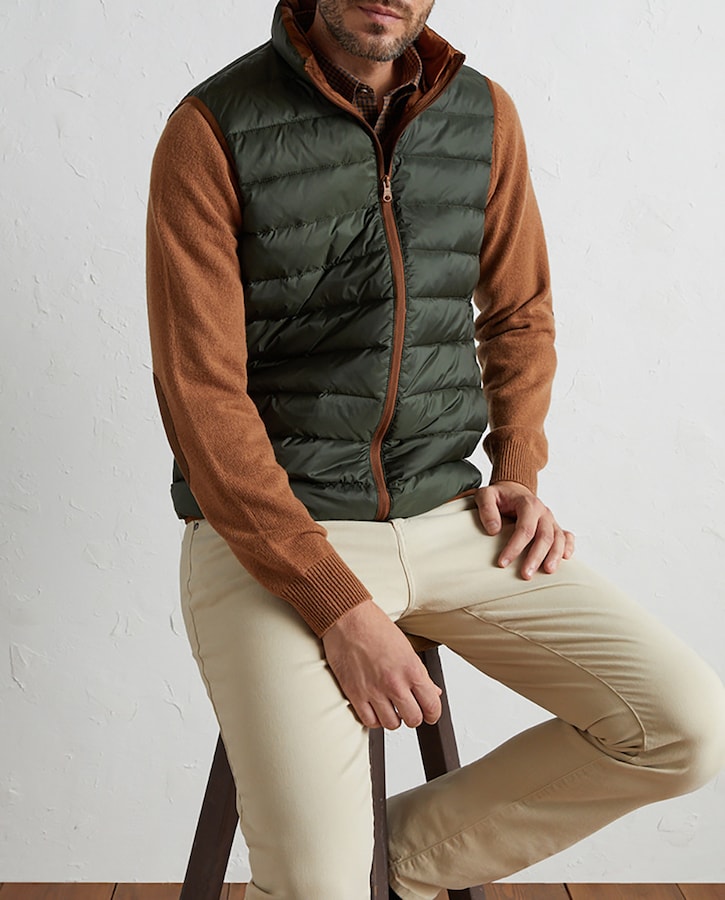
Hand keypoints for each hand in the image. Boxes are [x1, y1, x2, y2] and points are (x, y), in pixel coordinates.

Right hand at [322, 600, 441, 729]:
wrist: (347, 618)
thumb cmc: (375, 627)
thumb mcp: (406, 647)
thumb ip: (421, 673)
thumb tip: (433, 692)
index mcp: (411, 669)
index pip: (431, 705)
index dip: (433, 714)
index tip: (429, 714)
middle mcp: (394, 683)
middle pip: (413, 719)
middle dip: (414, 716)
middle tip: (409, 709)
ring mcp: (374, 690)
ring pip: (392, 724)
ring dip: (393, 718)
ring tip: (390, 708)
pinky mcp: (354, 694)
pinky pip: (369, 721)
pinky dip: (374, 719)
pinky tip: (375, 709)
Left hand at [475, 481, 574, 578]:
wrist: (513, 490)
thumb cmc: (499, 496)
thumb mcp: (486, 495)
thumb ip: (487, 509)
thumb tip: (494, 530)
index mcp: (528, 504)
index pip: (525, 528)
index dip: (515, 547)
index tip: (503, 563)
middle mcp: (543, 512)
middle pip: (544, 536)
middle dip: (535, 557)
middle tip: (526, 574)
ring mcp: (550, 520)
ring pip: (558, 539)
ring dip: (554, 556)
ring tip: (547, 571)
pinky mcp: (554, 527)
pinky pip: (567, 536)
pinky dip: (569, 547)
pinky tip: (566, 558)